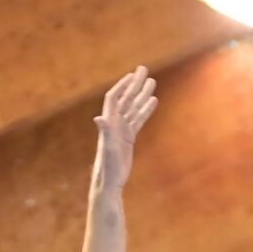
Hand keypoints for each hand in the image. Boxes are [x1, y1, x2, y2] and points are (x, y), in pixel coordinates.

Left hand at [95, 66, 157, 193]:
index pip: (114, 98)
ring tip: (152, 81)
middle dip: (134, 84)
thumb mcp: (107, 149)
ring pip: (133, 107)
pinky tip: (153, 101)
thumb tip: (98, 118)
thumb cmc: (107, 167)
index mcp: (109, 123)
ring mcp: (122, 130)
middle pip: (125, 98)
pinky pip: (138, 119)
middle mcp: (115, 123)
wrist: (110, 182)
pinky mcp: (128, 137)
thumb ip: (105, 132)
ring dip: (142, 94)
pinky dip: (145, 110)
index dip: (122, 86)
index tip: (132, 75)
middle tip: (144, 69)